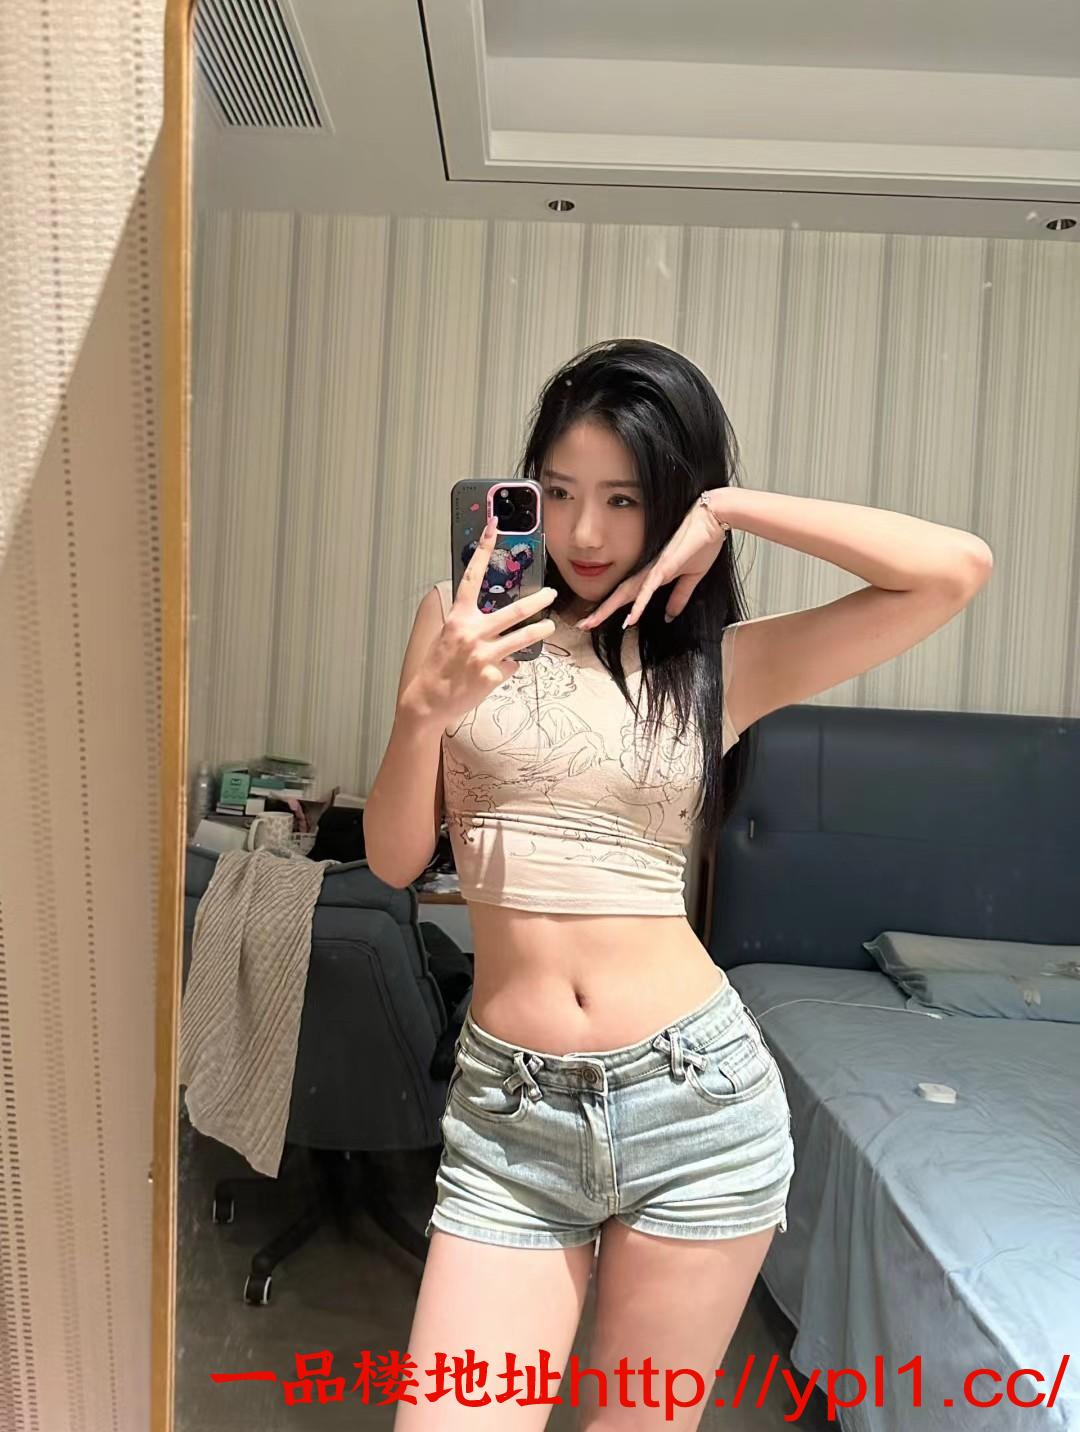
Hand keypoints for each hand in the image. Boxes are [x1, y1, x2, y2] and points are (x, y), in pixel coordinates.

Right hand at [402, 518, 557, 725]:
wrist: (428, 700)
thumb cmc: (438, 667)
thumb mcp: (448, 636)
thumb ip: (469, 623)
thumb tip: (494, 618)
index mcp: (458, 618)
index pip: (472, 577)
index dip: (483, 550)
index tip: (494, 528)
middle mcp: (472, 632)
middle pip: (514, 611)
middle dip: (537, 602)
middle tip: (551, 593)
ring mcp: (484, 654)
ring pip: (523, 638)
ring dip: (540, 631)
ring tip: (549, 626)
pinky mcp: (493, 674)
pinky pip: (512, 665)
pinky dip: (510, 666)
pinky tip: (497, 672)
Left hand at [575, 492, 730, 630]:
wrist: (713, 519)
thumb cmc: (702, 542)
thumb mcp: (691, 577)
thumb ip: (679, 597)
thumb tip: (669, 616)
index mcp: (653, 574)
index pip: (627, 595)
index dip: (611, 607)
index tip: (595, 619)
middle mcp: (648, 572)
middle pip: (619, 595)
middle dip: (600, 611)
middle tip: (581, 625)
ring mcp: (655, 569)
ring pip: (626, 592)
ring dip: (609, 608)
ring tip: (591, 622)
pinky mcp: (666, 567)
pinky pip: (649, 588)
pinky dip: (638, 604)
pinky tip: (630, 618)